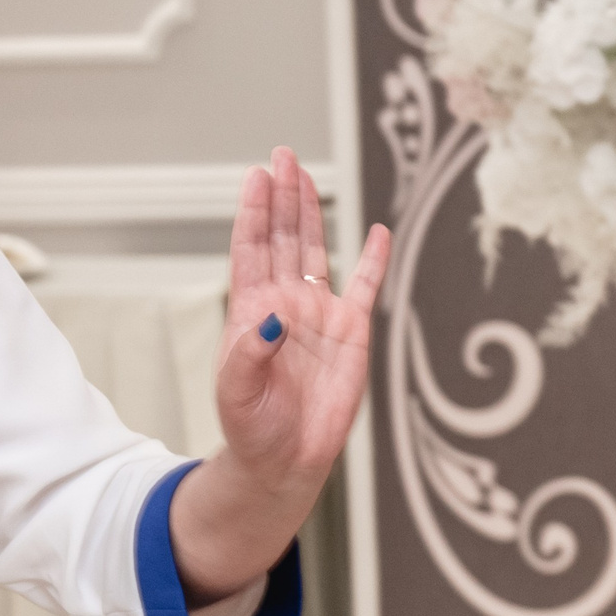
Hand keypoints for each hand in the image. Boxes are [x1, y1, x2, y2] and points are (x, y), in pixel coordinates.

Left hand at [169, 149, 390, 604]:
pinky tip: (378, 230)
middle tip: (282, 156)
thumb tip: (272, 316)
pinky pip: (365, 286)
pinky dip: (373, 258)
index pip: (253, 250)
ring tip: (308, 174)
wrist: (287, 459)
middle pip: (285, 237)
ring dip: (313, 213)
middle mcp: (285, 303)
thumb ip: (249, 352)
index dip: (256, 213)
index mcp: (252, 312)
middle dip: (283, 197)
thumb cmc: (253, 427)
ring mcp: (320, 315)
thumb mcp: (237, 392)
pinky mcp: (353, 332)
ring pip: (317, 250)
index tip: (257, 177)